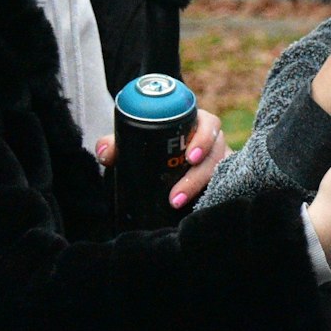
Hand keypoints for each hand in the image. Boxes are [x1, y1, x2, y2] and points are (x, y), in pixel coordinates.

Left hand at [91, 109, 229, 209]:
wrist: (156, 170)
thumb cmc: (150, 149)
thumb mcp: (134, 144)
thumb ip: (117, 145)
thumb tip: (106, 153)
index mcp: (196, 123)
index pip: (209, 123)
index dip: (203, 138)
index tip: (189, 157)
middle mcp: (212, 140)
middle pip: (216, 153)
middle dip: (199, 174)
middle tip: (177, 194)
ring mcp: (221, 160)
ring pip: (219, 172)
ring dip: (199, 189)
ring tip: (177, 204)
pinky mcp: (224, 178)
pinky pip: (225, 185)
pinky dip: (214, 195)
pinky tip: (199, 207)